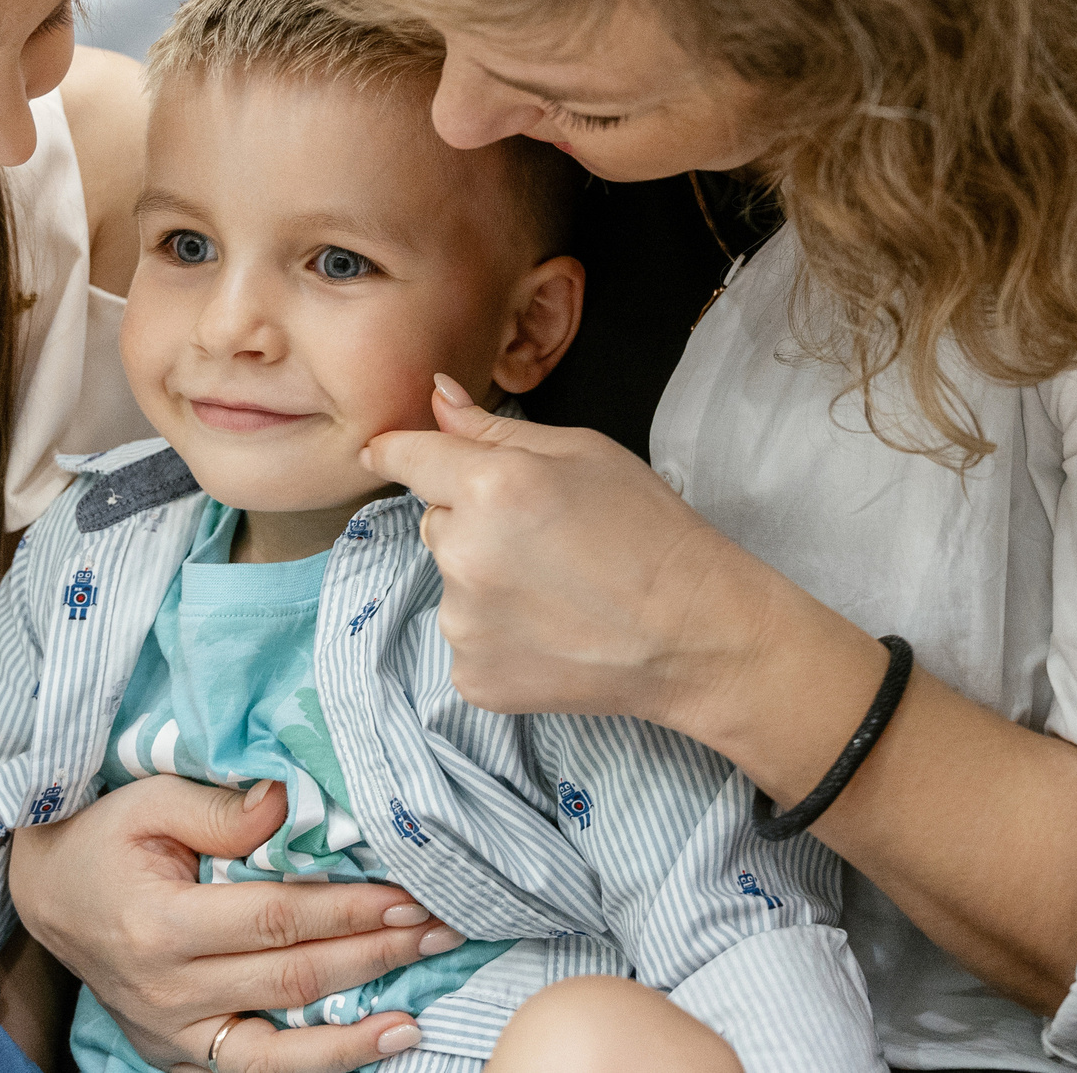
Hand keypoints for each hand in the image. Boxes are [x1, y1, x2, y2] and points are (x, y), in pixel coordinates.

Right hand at [7, 774, 449, 1071]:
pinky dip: (325, 1062)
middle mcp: (168, 991)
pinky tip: (381, 1039)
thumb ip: (221, 809)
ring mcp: (175, 1032)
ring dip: (361, 1024)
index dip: (346, 910)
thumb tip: (291, 804)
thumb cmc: (106, 837)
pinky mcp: (184, 1051)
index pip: (275, 920)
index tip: (408, 893)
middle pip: (293, 978)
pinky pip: (260, 1067)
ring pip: (284, 1041)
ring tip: (422, 1007)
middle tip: (441, 929)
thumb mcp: (151, 801)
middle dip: (375, 953)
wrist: (50, 895)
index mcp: (160, 925)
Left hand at [359, 376, 776, 732]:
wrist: (695, 636)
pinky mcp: (472, 677)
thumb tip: (436, 398)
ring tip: (560, 589)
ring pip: (453, 581)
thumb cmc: (651, 532)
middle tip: (548, 537)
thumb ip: (496, 429)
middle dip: (475, 520)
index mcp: (490, 487)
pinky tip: (554, 631)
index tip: (382, 451)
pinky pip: (467, 637)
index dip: (395, 449)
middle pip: (438, 521)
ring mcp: (463, 625)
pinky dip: (499, 633)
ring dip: (487, 579)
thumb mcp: (584, 453)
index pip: (408, 457)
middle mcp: (463, 555)